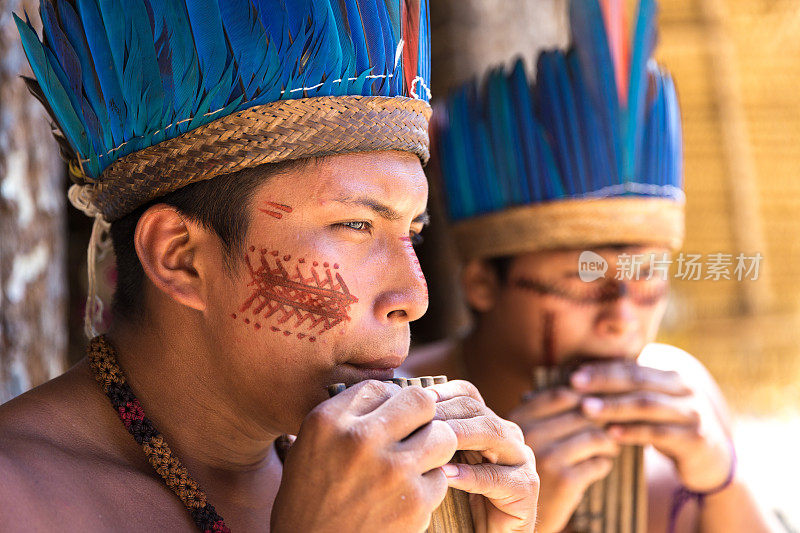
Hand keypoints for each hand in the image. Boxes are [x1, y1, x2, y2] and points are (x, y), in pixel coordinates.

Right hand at [271, 380, 457, 532]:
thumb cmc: (308, 499)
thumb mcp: (309, 445)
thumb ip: (345, 416)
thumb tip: (389, 393)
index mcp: (329, 421)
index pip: (381, 387)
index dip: (388, 403)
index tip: (385, 421)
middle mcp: (360, 439)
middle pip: (420, 401)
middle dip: (420, 417)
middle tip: (412, 434)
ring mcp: (392, 471)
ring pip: (442, 436)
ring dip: (433, 448)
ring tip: (414, 463)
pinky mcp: (415, 503)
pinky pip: (441, 477)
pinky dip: (428, 487)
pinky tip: (405, 497)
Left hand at [430, 380, 538, 532]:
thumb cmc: (460, 499)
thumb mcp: (445, 461)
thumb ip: (435, 438)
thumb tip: (400, 413)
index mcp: (489, 423)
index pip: (468, 394)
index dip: (443, 393)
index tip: (416, 400)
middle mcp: (508, 434)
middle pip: (478, 410)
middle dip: (446, 412)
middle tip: (418, 420)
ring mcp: (521, 459)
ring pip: (492, 434)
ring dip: (460, 435)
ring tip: (434, 442)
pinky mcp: (526, 488)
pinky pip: (496, 477)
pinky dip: (470, 476)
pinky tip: (447, 476)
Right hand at [508, 387, 617, 532]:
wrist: (510, 524)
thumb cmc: (518, 476)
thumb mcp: (518, 441)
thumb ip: (539, 416)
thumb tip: (574, 387)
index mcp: (518, 419)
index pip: (560, 395)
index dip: (583, 398)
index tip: (592, 409)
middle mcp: (530, 434)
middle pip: (582, 414)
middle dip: (600, 422)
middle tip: (607, 431)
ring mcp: (547, 457)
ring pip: (594, 437)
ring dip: (607, 444)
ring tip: (607, 449)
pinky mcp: (564, 481)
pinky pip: (598, 464)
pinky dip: (603, 465)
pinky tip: (598, 468)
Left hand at [572, 360, 732, 491]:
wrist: (711, 460)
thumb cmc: (669, 428)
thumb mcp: (652, 407)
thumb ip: (628, 392)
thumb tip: (582, 381)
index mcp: (671, 375)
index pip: (632, 367)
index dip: (603, 369)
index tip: (574, 374)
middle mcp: (684, 389)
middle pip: (638, 380)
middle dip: (604, 381)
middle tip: (575, 385)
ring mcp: (692, 413)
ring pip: (647, 405)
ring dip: (614, 406)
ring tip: (587, 409)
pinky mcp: (695, 439)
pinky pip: (659, 433)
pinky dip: (633, 432)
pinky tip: (611, 434)